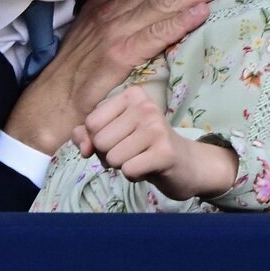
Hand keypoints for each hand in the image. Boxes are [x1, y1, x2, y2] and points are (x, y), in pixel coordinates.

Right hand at [5, 0, 234, 152]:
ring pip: (162, 3)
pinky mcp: (119, 55)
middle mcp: (110, 11)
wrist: (50, 101)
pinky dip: (180, 22)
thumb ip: (114, 15)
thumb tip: (142, 4)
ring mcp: (114, 31)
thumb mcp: (90, 32)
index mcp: (103, 2)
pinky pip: (155, 34)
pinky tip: (202, 12)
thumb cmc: (72, 69)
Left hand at [74, 87, 237, 199]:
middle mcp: (145, 106)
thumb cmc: (143, 146)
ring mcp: (156, 128)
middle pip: (100, 141)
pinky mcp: (164, 152)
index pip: (91, 123)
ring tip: (141, 158)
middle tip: (132, 151)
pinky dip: (134, 176)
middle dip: (109, 155)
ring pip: (112, 158)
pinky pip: (128, 170)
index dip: (97, 140)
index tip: (119, 139)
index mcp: (131, 95)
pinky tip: (148, 167)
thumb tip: (84, 148)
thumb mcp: (113, 133)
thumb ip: (88, 135)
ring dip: (122, 166)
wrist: (185, 163)